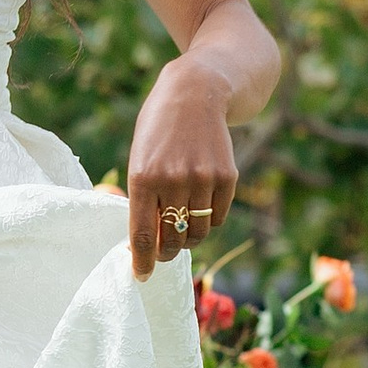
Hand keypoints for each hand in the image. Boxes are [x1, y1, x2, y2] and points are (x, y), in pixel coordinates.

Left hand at [125, 61, 236, 282]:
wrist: (196, 91)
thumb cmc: (159, 128)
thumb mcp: (139, 157)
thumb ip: (142, 196)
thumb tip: (145, 241)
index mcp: (143, 178)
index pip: (143, 236)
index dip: (142, 262)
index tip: (140, 276)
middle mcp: (173, 181)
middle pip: (173, 241)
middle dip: (167, 252)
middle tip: (164, 250)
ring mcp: (203, 180)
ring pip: (197, 232)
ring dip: (189, 237)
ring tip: (181, 224)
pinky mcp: (227, 177)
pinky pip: (218, 217)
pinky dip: (209, 220)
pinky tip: (200, 205)